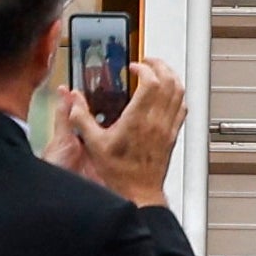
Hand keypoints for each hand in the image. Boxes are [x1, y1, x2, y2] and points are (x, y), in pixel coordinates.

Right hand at [46, 53, 189, 207]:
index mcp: (138, 120)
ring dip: (171, 77)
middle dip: (159, 66)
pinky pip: (182, 108)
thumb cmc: (120, 173)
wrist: (140, 193)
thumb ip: (81, 119)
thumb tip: (73, 100)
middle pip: (169, 82)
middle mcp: (156, 121)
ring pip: (179, 93)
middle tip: (148, 62)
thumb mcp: (94, 144)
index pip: (151, 83)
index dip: (144, 68)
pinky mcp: (172, 135)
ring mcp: (167, 128)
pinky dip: (177, 95)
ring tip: (159, 71)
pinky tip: (168, 94)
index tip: (134, 67)